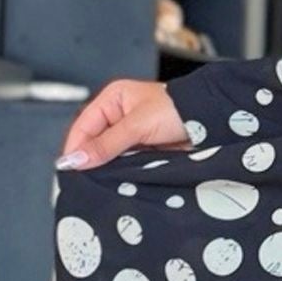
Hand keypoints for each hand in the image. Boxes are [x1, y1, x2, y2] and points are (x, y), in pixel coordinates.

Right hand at [56, 77, 191, 170]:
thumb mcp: (137, 125)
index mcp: (113, 99)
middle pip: (93, 143)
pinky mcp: (142, 150)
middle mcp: (119, 116)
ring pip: (108, 156)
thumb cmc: (180, 109)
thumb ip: (107, 144)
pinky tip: (119, 180)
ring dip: (107, 168)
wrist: (211, 121)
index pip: (83, 126)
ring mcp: (131, 134)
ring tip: (102, 181)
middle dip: (90, 160)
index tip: (70, 168)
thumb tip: (77, 159)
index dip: (75, 148)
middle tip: (84, 178)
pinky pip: (124, 164)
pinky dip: (121, 172)